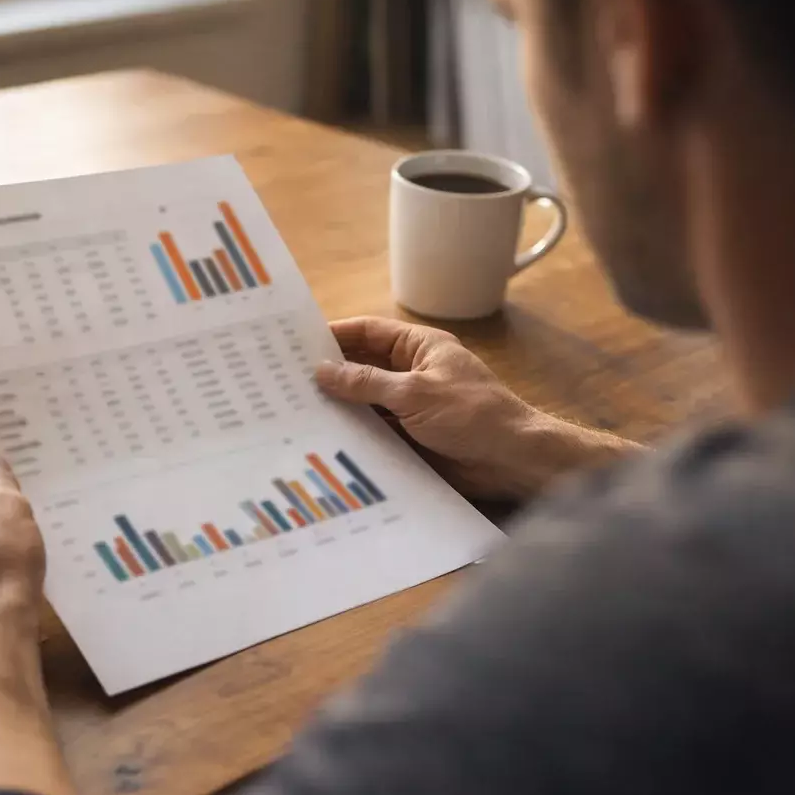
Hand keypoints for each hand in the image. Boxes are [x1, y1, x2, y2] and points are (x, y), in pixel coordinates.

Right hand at [314, 317, 638, 499]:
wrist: (511, 461)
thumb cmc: (471, 415)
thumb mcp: (414, 393)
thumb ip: (366, 382)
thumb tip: (322, 371)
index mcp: (419, 348)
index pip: (368, 332)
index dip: (334, 334)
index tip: (295, 341)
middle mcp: (411, 373)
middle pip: (362, 366)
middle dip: (329, 372)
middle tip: (283, 380)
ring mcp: (409, 407)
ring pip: (364, 402)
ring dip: (337, 406)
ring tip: (291, 411)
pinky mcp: (409, 437)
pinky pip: (373, 431)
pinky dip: (351, 433)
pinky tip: (320, 439)